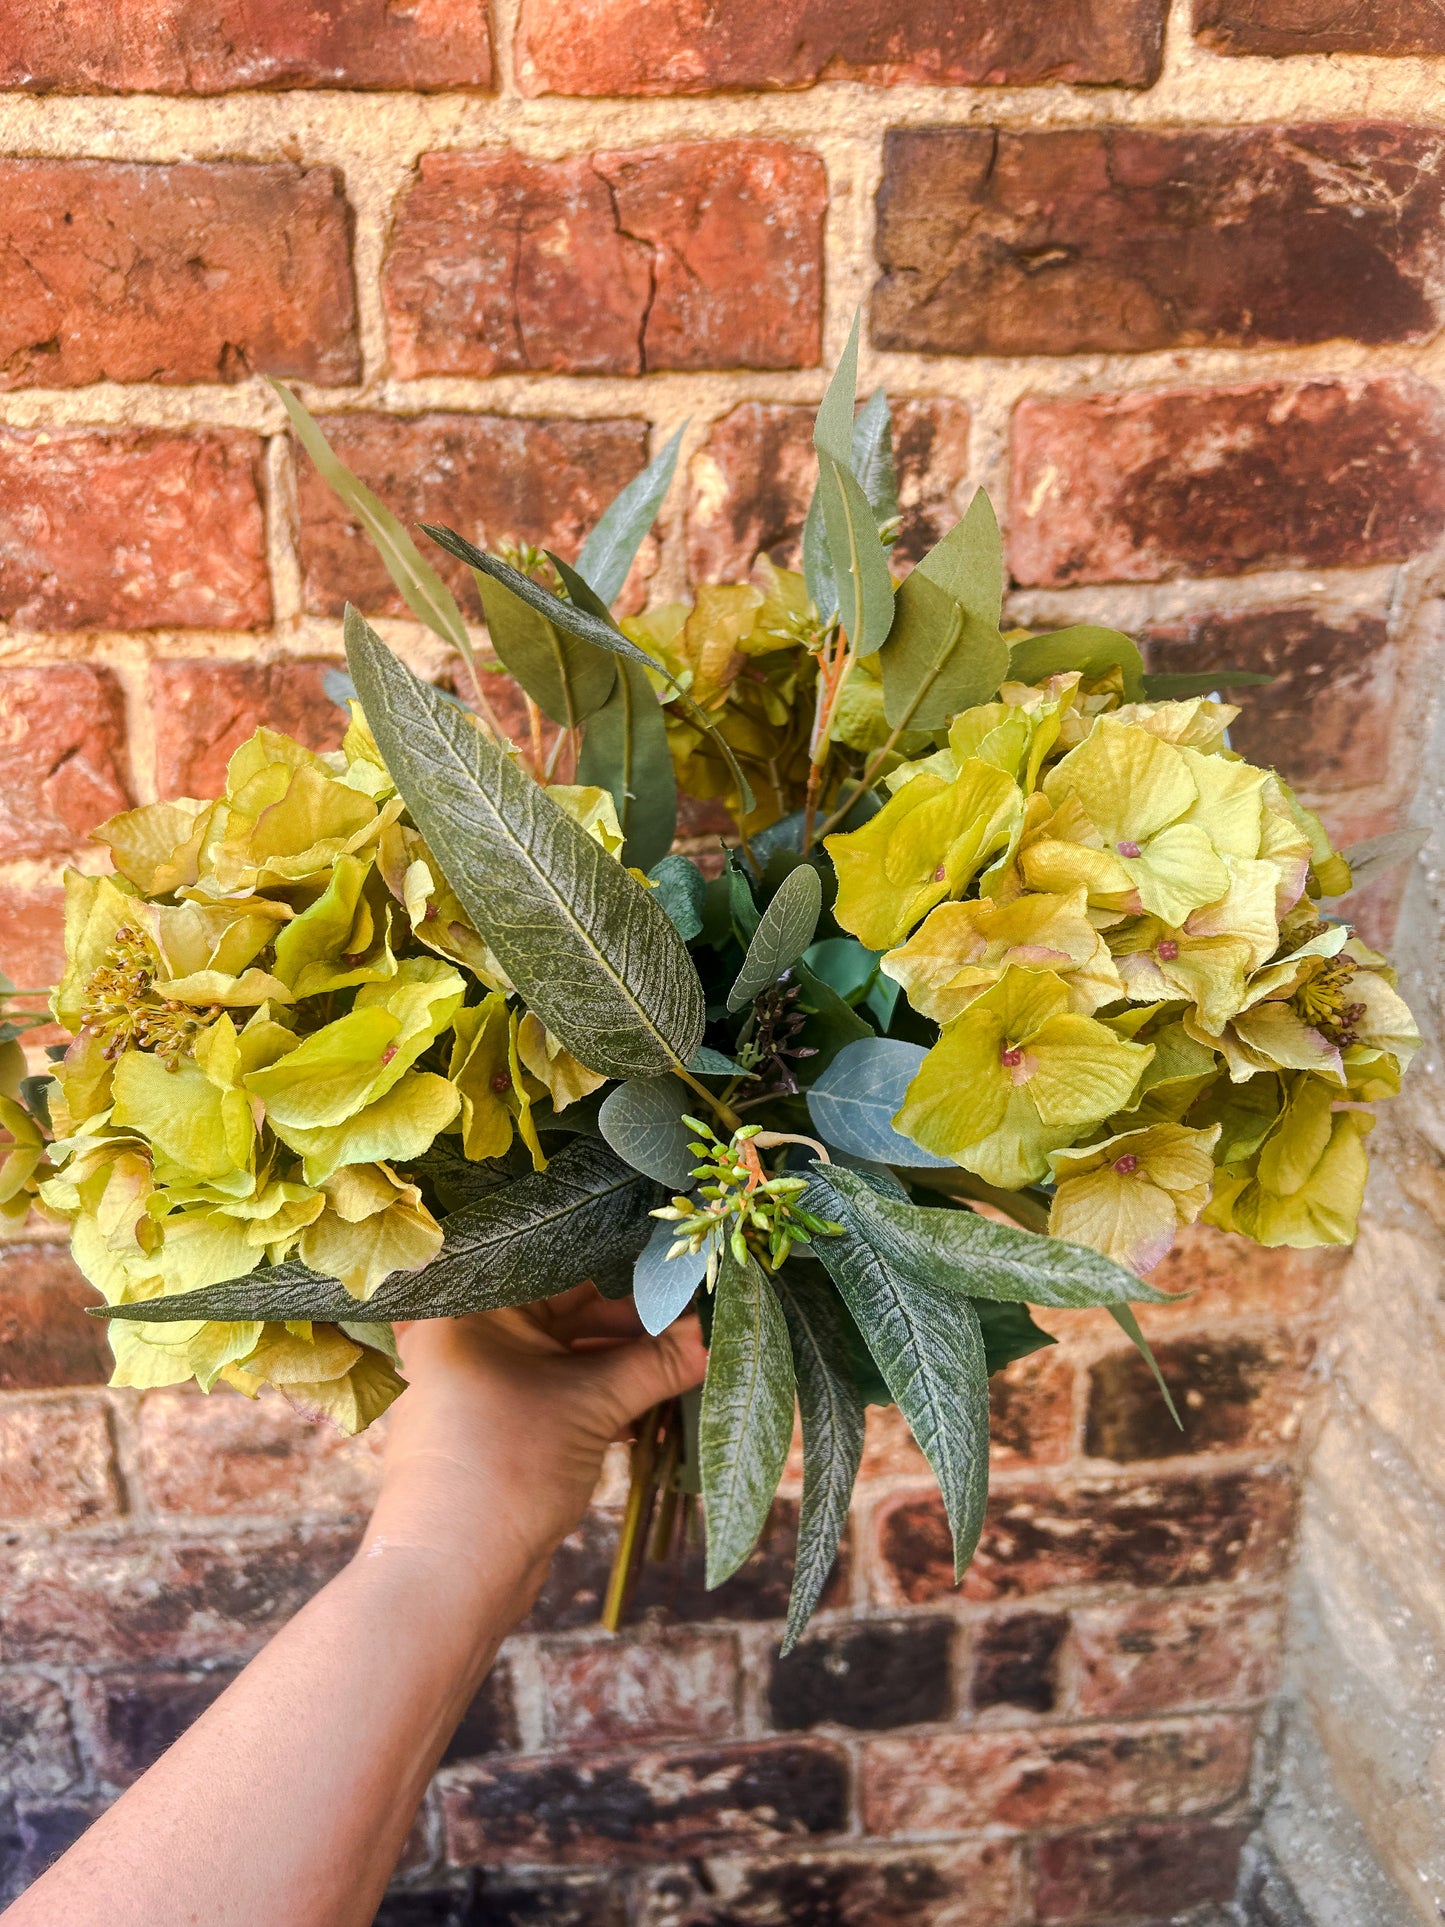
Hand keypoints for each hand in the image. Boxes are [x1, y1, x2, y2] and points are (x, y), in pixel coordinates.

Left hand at [365, 1290, 706, 1602]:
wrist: (452, 1576)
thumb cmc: (504, 1471)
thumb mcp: (591, 1406)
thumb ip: (657, 1363)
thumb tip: (715, 1332)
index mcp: (470, 1306)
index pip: (560, 1264)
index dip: (624, 1268)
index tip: (681, 1266)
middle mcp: (470, 1332)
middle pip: (568, 1307)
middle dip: (636, 1319)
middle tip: (699, 1316)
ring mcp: (485, 1378)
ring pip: (570, 1351)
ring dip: (628, 1359)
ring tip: (691, 1356)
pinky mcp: (504, 1419)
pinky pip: (563, 1387)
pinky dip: (607, 1391)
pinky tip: (661, 1397)